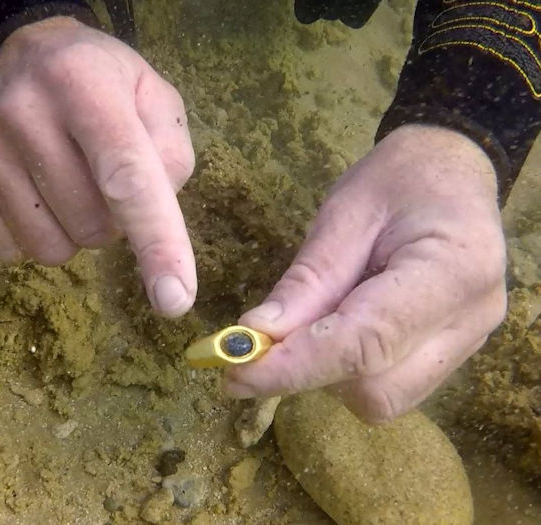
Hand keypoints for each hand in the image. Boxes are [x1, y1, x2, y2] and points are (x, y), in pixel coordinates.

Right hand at [0, 17, 196, 316]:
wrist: (27, 53)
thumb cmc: (105, 82)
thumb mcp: (156, 98)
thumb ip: (172, 158)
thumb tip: (155, 229)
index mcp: (86, 84)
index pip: (126, 177)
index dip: (156, 241)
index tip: (175, 300)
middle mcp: (25, 110)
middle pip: (93, 224)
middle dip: (115, 221)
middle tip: (105, 179)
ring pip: (52, 248)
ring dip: (78, 233)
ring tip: (73, 184)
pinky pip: (14, 250)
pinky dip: (41, 235)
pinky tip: (40, 193)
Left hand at [225, 124, 506, 421]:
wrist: (454, 169)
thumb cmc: (399, 178)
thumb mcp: (344, 214)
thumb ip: (305, 281)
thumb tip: (254, 336)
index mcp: (451, 272)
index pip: (364, 343)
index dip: (296, 366)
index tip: (236, 372)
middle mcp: (469, 320)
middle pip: (377, 388)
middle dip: (313, 372)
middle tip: (269, 338)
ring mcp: (469, 342)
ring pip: (385, 398)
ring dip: (331, 376)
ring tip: (316, 319)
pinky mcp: (455, 353)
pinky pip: (395, 386)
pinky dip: (353, 372)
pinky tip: (340, 329)